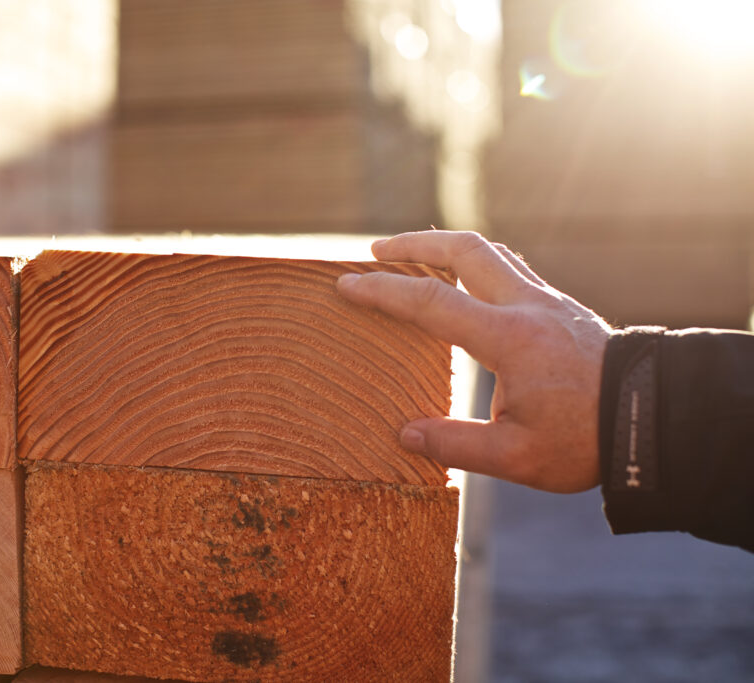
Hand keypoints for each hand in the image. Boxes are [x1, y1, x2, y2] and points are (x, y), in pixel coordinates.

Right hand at [336, 230, 610, 492]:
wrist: (653, 418)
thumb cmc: (587, 441)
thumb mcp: (517, 456)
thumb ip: (457, 443)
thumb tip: (405, 435)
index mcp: (509, 338)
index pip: (432, 302)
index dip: (383, 291)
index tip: (347, 284)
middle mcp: (527, 307)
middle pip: (464, 249)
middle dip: (413, 244)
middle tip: (375, 251)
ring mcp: (548, 301)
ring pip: (490, 253)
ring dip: (445, 247)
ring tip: (412, 257)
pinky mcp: (561, 308)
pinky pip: (509, 269)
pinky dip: (475, 264)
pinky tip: (465, 284)